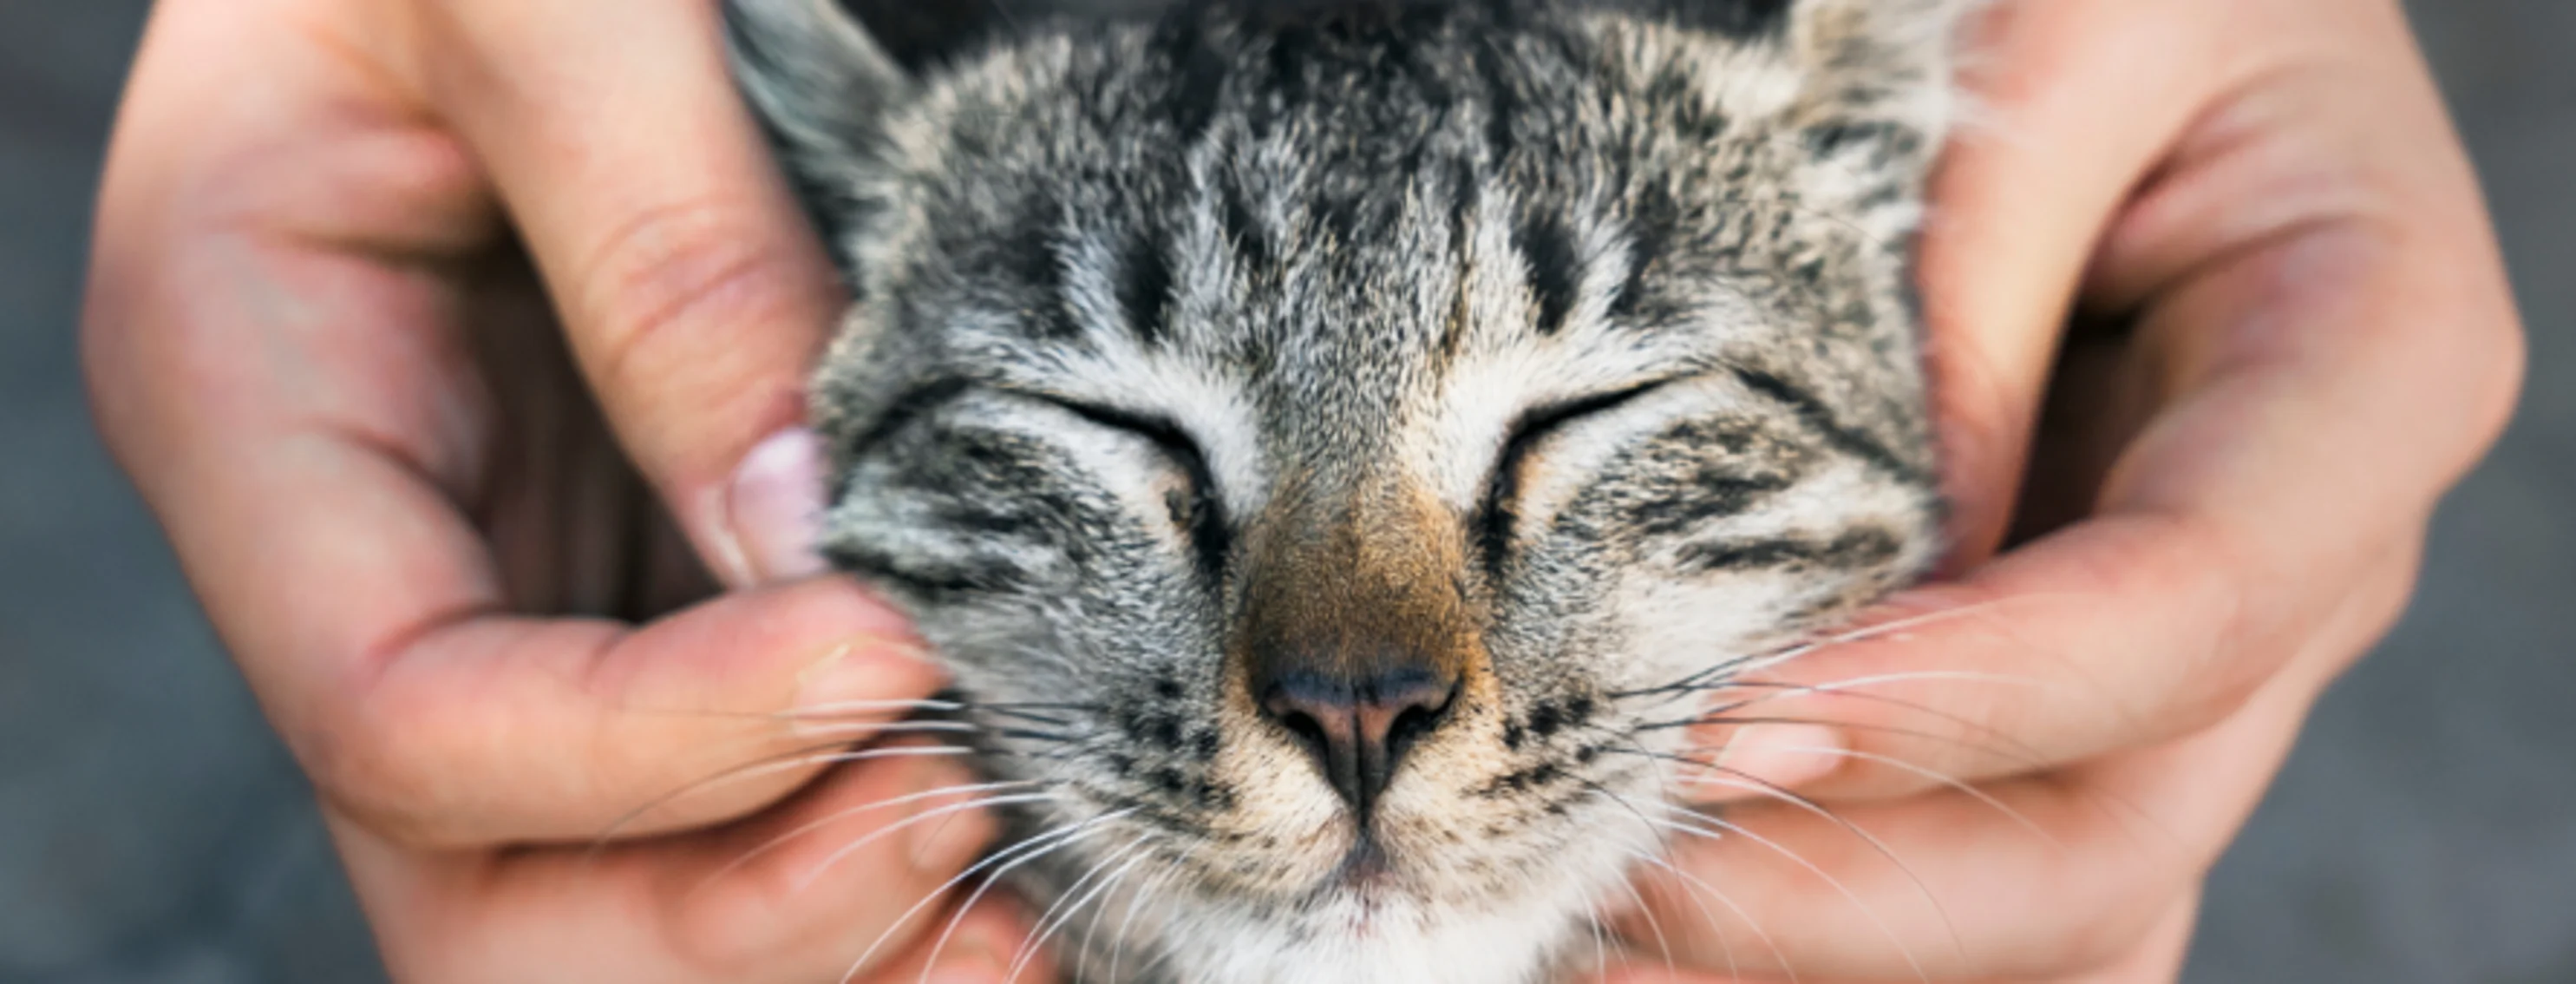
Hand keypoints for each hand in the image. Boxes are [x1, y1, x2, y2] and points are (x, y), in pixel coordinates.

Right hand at [84, 0, 1040, 979]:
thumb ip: (665, 244)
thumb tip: (809, 536)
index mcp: (257, 401)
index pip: (408, 713)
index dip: (652, 746)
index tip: (888, 655)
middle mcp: (372, 537)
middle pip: (488, 877)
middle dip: (729, 904)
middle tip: (962, 814)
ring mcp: (515, 568)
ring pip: (616, 876)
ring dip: (818, 911)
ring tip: (1021, 872)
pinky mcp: (645, 560)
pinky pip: (730, 777)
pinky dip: (863, 837)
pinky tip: (1015, 822)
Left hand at [1600, 0, 2522, 979]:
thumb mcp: (2065, 42)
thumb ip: (1966, 293)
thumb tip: (1854, 583)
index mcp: (2363, 370)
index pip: (2182, 611)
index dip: (1961, 703)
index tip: (1721, 731)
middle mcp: (2306, 553)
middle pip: (2118, 825)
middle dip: (1857, 890)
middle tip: (1596, 868)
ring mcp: (2203, 643)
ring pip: (2067, 906)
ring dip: (1837, 954)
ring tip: (1598, 944)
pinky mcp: (2088, 677)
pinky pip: (2008, 870)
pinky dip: (1851, 931)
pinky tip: (1668, 934)